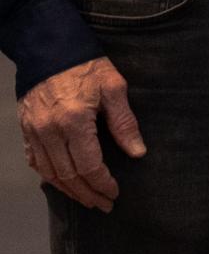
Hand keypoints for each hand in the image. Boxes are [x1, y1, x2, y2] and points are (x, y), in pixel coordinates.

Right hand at [19, 57, 143, 210]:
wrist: (50, 49)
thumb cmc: (87, 66)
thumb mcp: (114, 88)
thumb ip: (125, 122)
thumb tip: (137, 152)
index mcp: (74, 121)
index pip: (89, 165)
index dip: (103, 183)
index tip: (115, 193)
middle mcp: (50, 131)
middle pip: (69, 175)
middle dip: (88, 194)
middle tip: (104, 204)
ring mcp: (34, 133)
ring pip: (50, 174)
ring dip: (69, 191)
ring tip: (87, 199)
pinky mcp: (26, 131)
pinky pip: (36, 162)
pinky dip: (50, 177)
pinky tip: (63, 183)